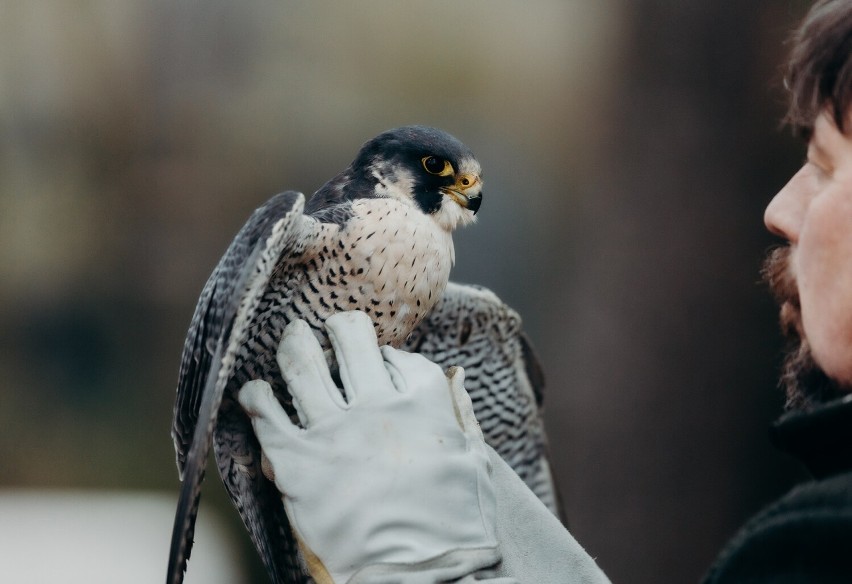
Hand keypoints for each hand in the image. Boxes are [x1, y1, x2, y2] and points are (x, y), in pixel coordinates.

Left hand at [238, 311, 497, 582]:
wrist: (423, 574)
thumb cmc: (457, 526)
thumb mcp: (475, 462)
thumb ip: (461, 413)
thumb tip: (457, 374)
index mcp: (425, 406)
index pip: (403, 360)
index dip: (389, 355)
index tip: (382, 360)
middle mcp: (379, 407)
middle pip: (353, 342)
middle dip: (340, 326)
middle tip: (330, 325)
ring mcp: (336, 431)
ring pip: (304, 365)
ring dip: (295, 344)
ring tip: (292, 337)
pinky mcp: (299, 462)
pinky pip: (267, 413)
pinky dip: (256, 396)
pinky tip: (254, 390)